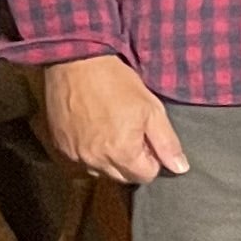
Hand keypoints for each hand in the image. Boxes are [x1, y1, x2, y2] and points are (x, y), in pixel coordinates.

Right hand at [40, 54, 189, 182]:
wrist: (76, 64)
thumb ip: (167, 143)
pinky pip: (80, 161)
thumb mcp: (152, 110)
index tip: (149, 139)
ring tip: (112, 131)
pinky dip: (90, 152)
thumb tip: (180, 168)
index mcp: (121, 153)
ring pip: (100, 171)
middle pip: (122, 177)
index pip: (145, 176)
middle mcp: (95, 160)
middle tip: (133, 133)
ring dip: (110, 159)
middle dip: (133, 162)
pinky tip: (94, 131)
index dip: (153, 159)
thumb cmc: (117, 84)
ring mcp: (74, 155)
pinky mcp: (59, 146)